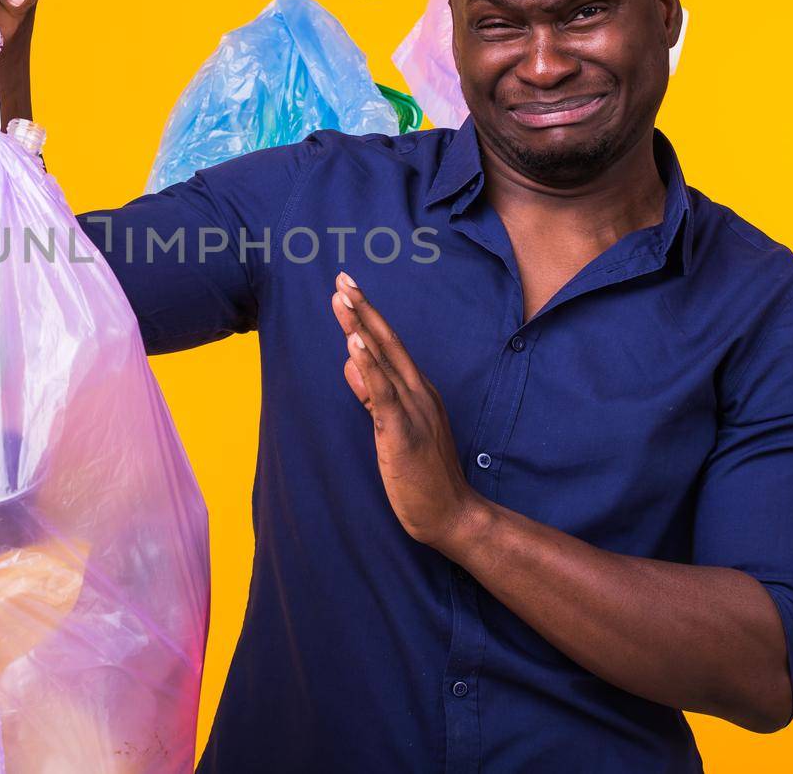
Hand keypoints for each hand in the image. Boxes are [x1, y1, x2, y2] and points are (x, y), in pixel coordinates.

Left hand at [331, 273, 484, 550]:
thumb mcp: (392, 426)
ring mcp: (413, 410)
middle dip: (363, 308)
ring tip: (342, 298)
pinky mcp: (403, 431)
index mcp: (417, 389)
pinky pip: (383, 393)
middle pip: (387, 341)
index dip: (368, 316)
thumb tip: (351, 363)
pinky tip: (355, 343)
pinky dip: (369, 366)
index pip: (389, 345)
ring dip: (362, 326)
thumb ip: (373, 395)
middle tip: (341, 278)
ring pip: (384, 360)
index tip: (348, 290)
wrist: (451, 513)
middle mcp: (418, 392)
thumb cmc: (421, 473)